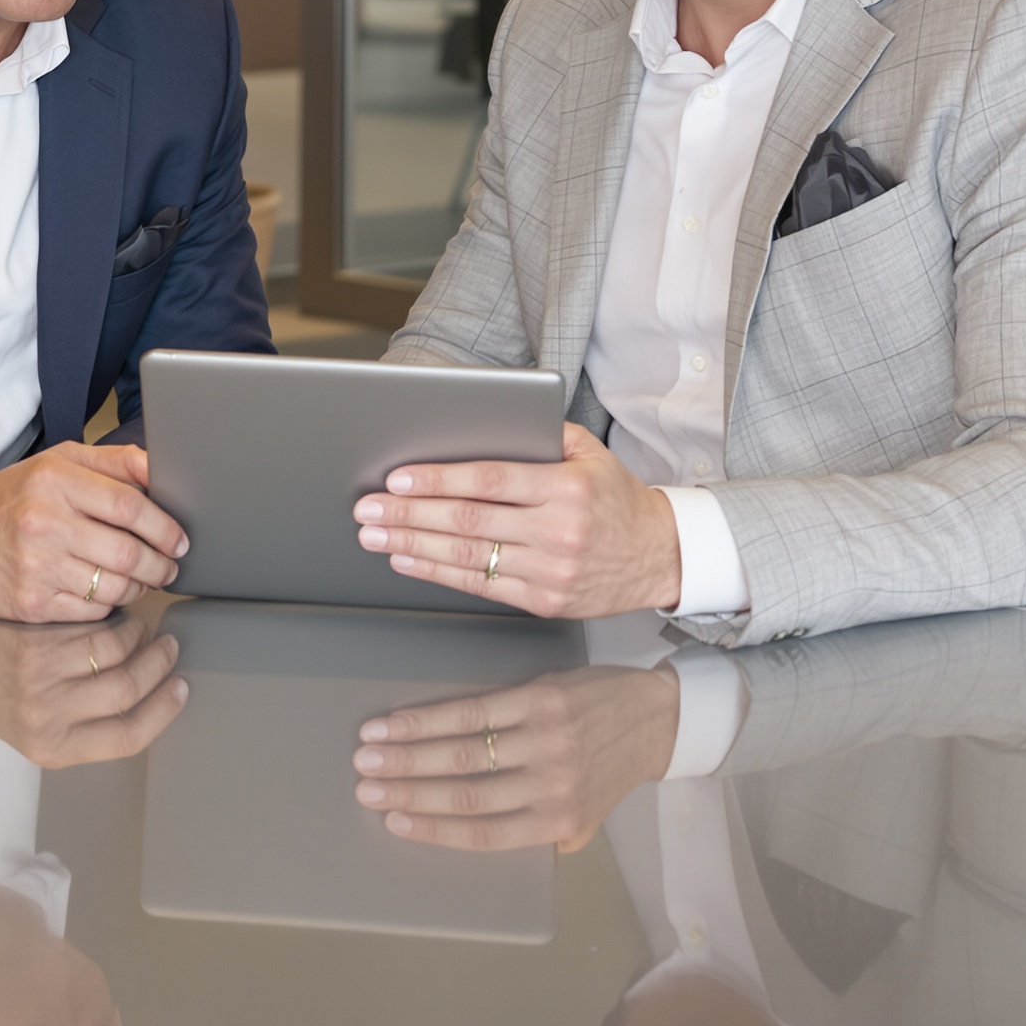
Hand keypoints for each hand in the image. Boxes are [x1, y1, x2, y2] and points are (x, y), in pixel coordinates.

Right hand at [0, 442, 186, 622]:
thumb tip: (161, 468)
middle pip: (127, 552)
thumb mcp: (57, 463)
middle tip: (171, 566)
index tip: (180, 539)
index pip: (129, 506)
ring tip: (146, 580)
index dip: (164, 526)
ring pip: (113, 586)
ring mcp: (35, 567)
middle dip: (160, 563)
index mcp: (55, 481)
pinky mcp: (30, 603)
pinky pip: (91, 611)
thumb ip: (112, 462)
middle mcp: (44, 523)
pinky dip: (111, 605)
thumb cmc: (11, 497)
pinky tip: (111, 593)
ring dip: (141, 587)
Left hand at [0, 608, 188, 768]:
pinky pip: (93, 631)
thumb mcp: (38, 730)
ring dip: (141, 639)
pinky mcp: (34, 647)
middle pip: (127, 693)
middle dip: (158, 668)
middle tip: (168, 650)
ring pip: (116, 656)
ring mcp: (41, 682)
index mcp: (55, 750)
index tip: (180, 689)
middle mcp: (49, 721)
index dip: (163, 712)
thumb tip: (148, 697)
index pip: (128, 738)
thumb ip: (86, 723)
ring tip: (145, 630)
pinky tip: (118, 617)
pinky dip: (115, 622)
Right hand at [351, 664, 680, 850]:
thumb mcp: (585, 818)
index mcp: (557, 822)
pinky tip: (398, 721)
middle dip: (406, 791)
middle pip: (464, 793)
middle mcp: (550, 786)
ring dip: (406, 755)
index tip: (392, 821)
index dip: (432, 829)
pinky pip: (474, 711)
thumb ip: (540, 833)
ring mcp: (544, 741)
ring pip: (462, 753)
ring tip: (367, 754)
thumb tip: (481, 837)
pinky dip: (429, 719)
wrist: (656, 717)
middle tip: (364, 787)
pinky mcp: (540, 700)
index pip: (483, 833)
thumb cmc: (610, 769)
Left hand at [352, 423, 680, 616]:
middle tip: (367, 508)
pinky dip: (438, 573)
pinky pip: (481, 586)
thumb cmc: (615, 498)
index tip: (397, 479)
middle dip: (410, 515)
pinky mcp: (545, 601)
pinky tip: (407, 561)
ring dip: (413, 546)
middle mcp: (560, 531)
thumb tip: (479, 424)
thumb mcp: (590, 453)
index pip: (490, 481)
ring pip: (468, 557)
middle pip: (469, 522)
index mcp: (568, 488)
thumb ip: (540, 435)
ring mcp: (551, 572)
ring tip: (374, 535)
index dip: (438, 480)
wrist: (659, 556)